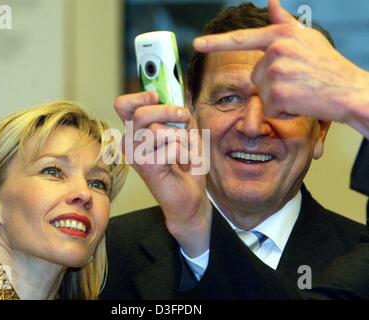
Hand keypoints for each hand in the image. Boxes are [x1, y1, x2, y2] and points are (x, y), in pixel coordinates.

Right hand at [114, 92, 211, 256]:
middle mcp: (130, 142)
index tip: (157, 97)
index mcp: (136, 130)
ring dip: (181, 137)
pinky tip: (183, 163)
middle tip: (183, 118)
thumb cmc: (186, 165)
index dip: (140, 96)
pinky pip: (171, 147)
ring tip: (185, 149)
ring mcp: (136, 155)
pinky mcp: (146, 167)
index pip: (123, 105)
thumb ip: (177, 113)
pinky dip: (185, 152)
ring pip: (156, 130)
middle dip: (168, 111)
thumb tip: (175, 94)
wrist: (190, 197)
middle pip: (141, 113)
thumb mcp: (185, 131)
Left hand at [193, 0, 368, 137]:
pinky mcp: (278, 94)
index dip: (216, 42)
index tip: (197, 44)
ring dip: (277, 98)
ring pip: (261, 93)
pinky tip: (301, 102)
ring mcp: (276, 72)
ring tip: (301, 91)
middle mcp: (276, 50)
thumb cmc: (329, 66)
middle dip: (271, 83)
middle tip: (297, 81)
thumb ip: (284, 22)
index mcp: (280, 36)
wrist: (350, 91)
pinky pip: (269, 108)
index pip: (242, 39)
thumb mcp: (307, 38)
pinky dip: (283, 111)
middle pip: (255, 75)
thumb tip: (271, 2)